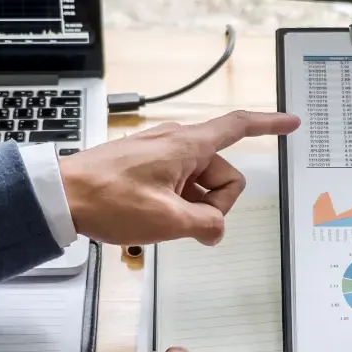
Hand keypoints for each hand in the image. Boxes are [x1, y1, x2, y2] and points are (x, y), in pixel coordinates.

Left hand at [59, 111, 299, 245]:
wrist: (61, 196)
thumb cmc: (107, 199)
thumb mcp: (167, 221)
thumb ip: (205, 225)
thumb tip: (216, 228)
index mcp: (188, 145)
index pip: (239, 127)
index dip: (269, 125)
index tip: (290, 123)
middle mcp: (176, 142)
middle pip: (222, 171)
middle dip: (215, 202)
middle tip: (186, 223)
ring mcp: (160, 154)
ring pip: (199, 182)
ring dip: (192, 206)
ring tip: (160, 221)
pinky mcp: (145, 165)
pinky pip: (178, 184)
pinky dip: (176, 203)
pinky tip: (153, 218)